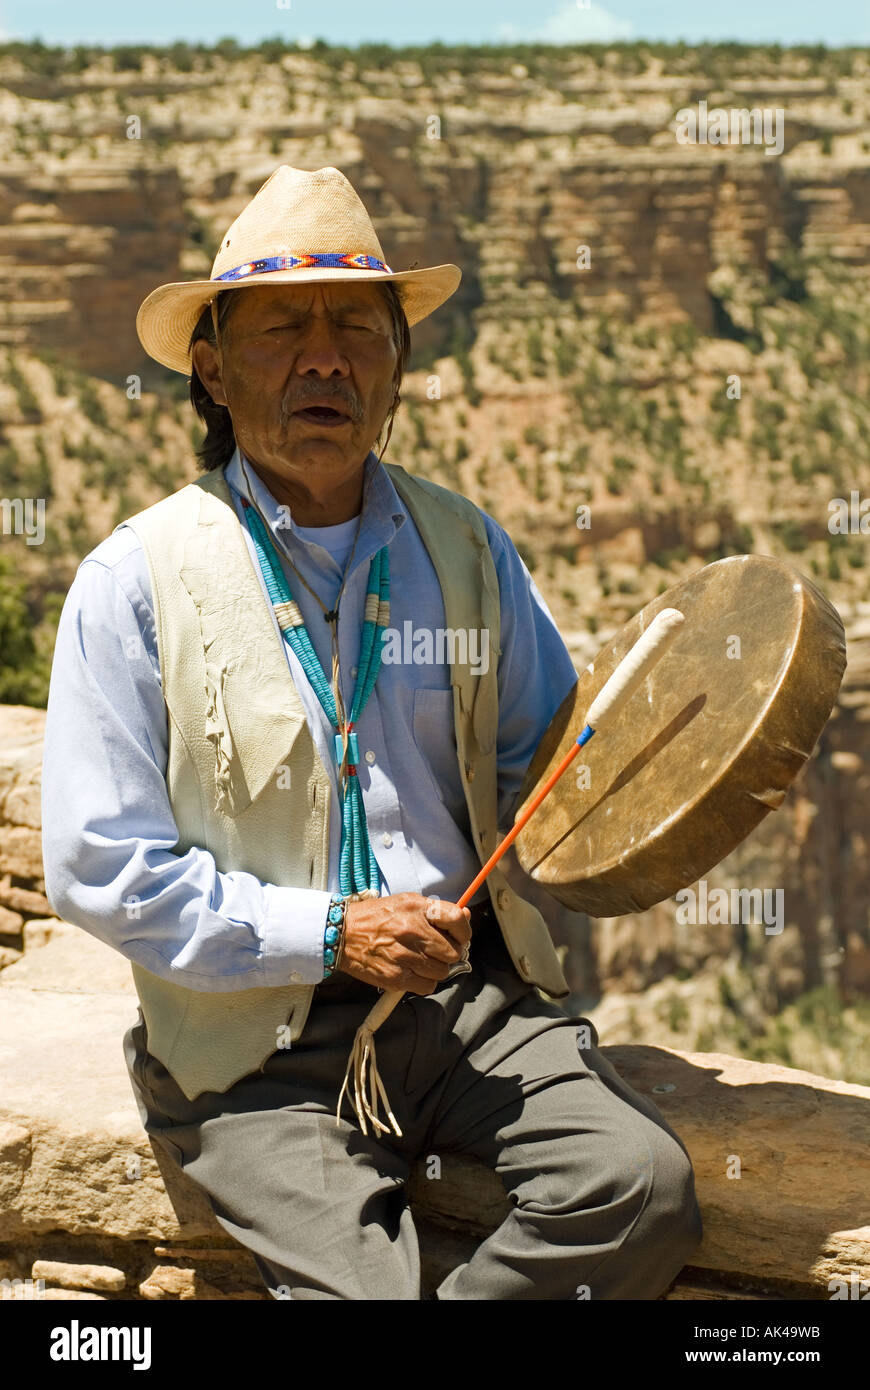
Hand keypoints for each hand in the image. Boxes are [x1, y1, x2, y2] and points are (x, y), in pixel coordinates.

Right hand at [338, 892, 471, 994]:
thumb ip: (436, 910)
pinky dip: (425, 982)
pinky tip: (414, 972)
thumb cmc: (376, 917)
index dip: (464, 931)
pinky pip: (427, 986)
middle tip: (438, 950)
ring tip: (422, 960)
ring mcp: (404, 956)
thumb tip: (465, 914)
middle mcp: (412, 931)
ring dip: (436, 968)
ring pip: (442, 971)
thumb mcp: (406, 903)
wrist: (341, 934)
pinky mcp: (396, 977)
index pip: (456, 920)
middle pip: (453, 951)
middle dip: (449, 952)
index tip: (460, 936)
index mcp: (416, 909)